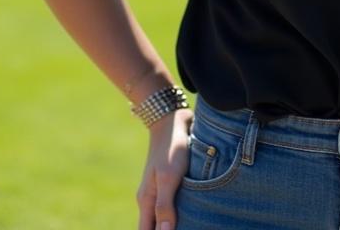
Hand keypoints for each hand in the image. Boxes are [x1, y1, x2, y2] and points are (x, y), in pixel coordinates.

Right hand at [136, 107, 192, 229]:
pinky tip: (193, 214)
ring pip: (164, 216)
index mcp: (146, 200)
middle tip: (189, 229)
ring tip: (192, 225)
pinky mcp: (171, 181)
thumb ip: (164, 206)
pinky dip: (180, 213)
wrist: (172, 120)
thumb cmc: (171, 148)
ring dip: (174, 223)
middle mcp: (150, 197)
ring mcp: (160, 189)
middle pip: (154, 226)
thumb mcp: (168, 178)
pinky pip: (173, 203)